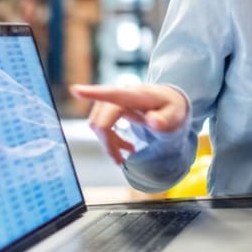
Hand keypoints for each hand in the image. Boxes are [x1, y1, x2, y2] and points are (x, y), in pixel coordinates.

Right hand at [69, 84, 188, 164]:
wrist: (169, 103)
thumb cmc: (171, 108)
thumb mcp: (176, 116)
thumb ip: (165, 121)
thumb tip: (153, 123)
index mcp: (137, 95)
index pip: (113, 94)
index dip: (94, 93)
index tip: (76, 89)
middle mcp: (121, 94)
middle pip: (102, 121)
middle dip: (108, 143)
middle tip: (121, 161)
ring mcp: (113, 100)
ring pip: (98, 125)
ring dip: (108, 142)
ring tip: (127, 152)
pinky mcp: (110, 106)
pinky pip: (100, 125)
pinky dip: (108, 139)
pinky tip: (123, 147)